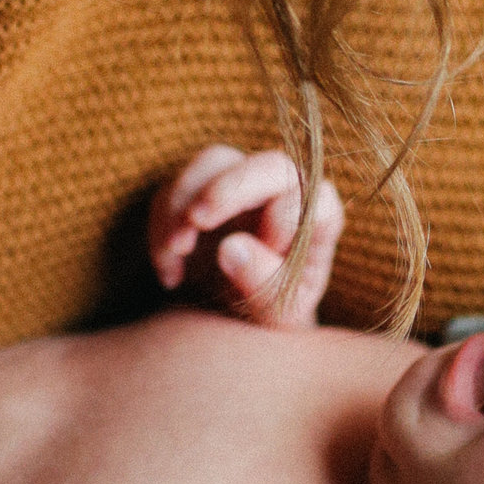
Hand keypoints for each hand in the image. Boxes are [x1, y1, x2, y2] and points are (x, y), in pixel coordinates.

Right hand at [147, 145, 344, 325]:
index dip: (274, 224)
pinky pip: (177, 185)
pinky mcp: (206, 186)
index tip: (245, 257)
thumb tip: (230, 247)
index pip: (304, 197)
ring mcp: (245, 181)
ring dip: (182, 203)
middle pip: (263, 164)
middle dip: (224, 189)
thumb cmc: (272, 314)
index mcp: (320, 215)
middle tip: (193, 223)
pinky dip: (162, 222)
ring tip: (174, 254)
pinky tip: (168, 268)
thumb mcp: (275, 314)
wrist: (243, 320)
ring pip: (213, 163)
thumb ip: (263, 284)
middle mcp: (288, 188)